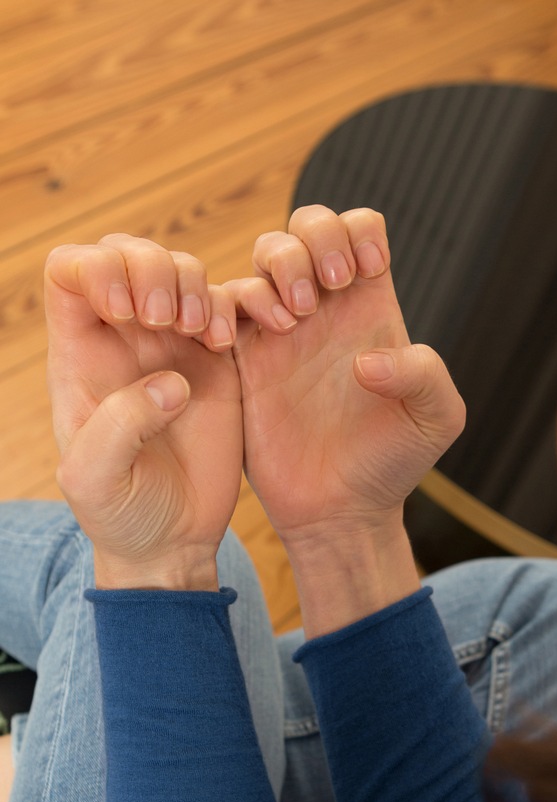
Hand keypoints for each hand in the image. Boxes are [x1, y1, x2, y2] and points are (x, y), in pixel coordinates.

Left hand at [45, 235, 243, 587]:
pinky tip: (225, 343)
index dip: (96, 270)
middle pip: (126, 253)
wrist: (172, 541)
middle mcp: (125, 340)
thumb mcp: (96, 479)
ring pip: (179, 268)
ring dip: (191, 283)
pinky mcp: (219, 363)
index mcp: (80, 356)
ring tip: (200, 335)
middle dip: (149, 266)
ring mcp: (173, 347)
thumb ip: (120, 426)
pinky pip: (228, 304)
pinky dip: (231, 306)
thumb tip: (170, 383)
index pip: (71, 272)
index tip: (123, 312)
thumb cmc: (121, 512)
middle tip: (166, 319)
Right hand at [226, 207, 465, 548]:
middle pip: (307, 225)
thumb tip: (365, 359)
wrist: (340, 511)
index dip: (359, 232)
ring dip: (277, 268)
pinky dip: (229, 304)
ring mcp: (280, 331)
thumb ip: (424, 374)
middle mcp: (325, 309)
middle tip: (326, 290)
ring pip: (264, 254)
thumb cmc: (393, 465)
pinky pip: (222, 304)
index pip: (361, 229)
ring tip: (295, 322)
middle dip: (313, 237)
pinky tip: (254, 338)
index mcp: (370, 308)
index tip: (365, 273)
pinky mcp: (242, 360)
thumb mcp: (437, 420)